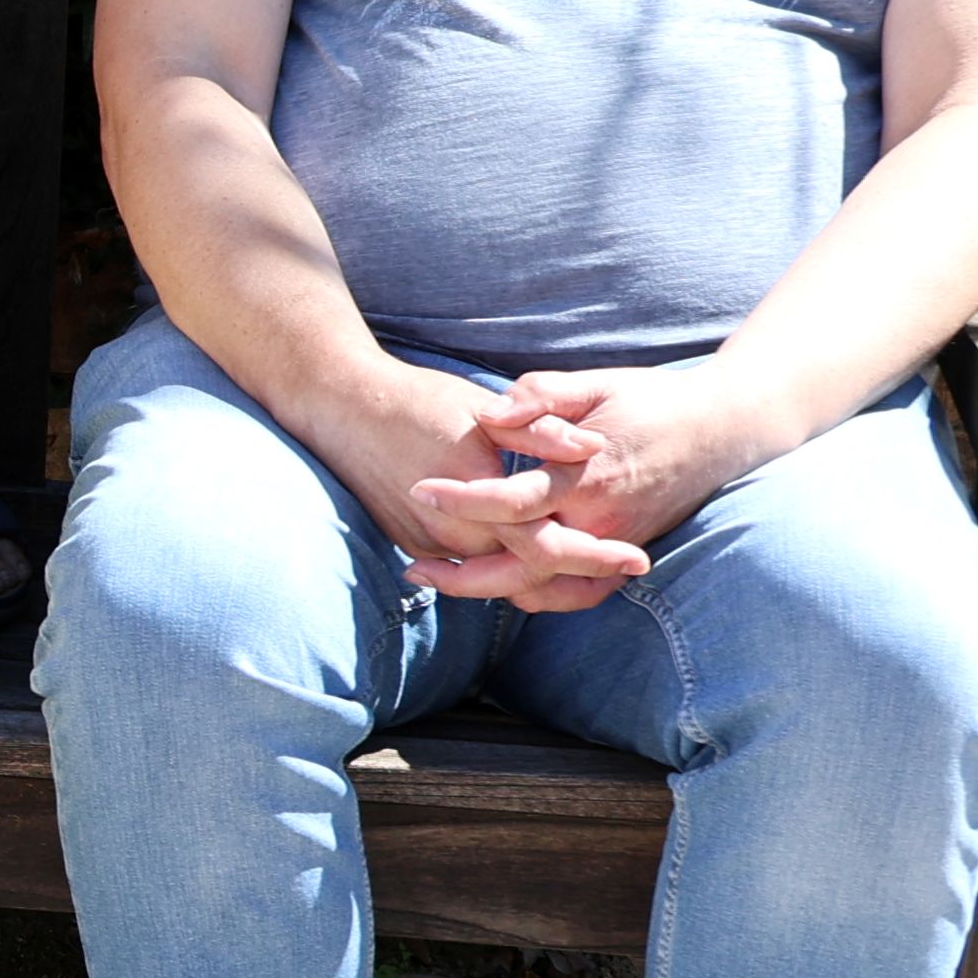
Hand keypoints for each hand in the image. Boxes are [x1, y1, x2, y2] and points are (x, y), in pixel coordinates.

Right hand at [322, 366, 646, 612]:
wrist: (340, 408)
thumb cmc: (415, 400)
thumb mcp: (482, 408)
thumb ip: (540, 432)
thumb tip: (591, 447)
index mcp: (478, 500)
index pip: (549, 545)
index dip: (597, 555)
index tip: (638, 558)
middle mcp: (452, 535)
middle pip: (529, 574)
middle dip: (581, 575)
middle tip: (629, 568)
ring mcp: (428, 544)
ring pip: (499, 577)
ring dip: (546, 576)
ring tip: (593, 568)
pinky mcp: (412, 543)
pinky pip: (468, 566)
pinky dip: (506, 567)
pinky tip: (533, 555)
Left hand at [447, 358, 798, 559]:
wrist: (724, 429)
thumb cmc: (654, 399)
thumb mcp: (596, 385)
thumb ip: (541, 396)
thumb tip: (488, 413)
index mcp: (587, 475)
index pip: (512, 500)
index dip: (462, 499)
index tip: (418, 490)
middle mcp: (601, 519)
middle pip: (522, 565)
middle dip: (463, 574)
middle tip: (413, 568)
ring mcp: (616, 542)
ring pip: (547, 588)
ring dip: (492, 592)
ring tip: (441, 582)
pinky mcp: (626, 550)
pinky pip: (579, 592)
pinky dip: (539, 598)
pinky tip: (499, 589)